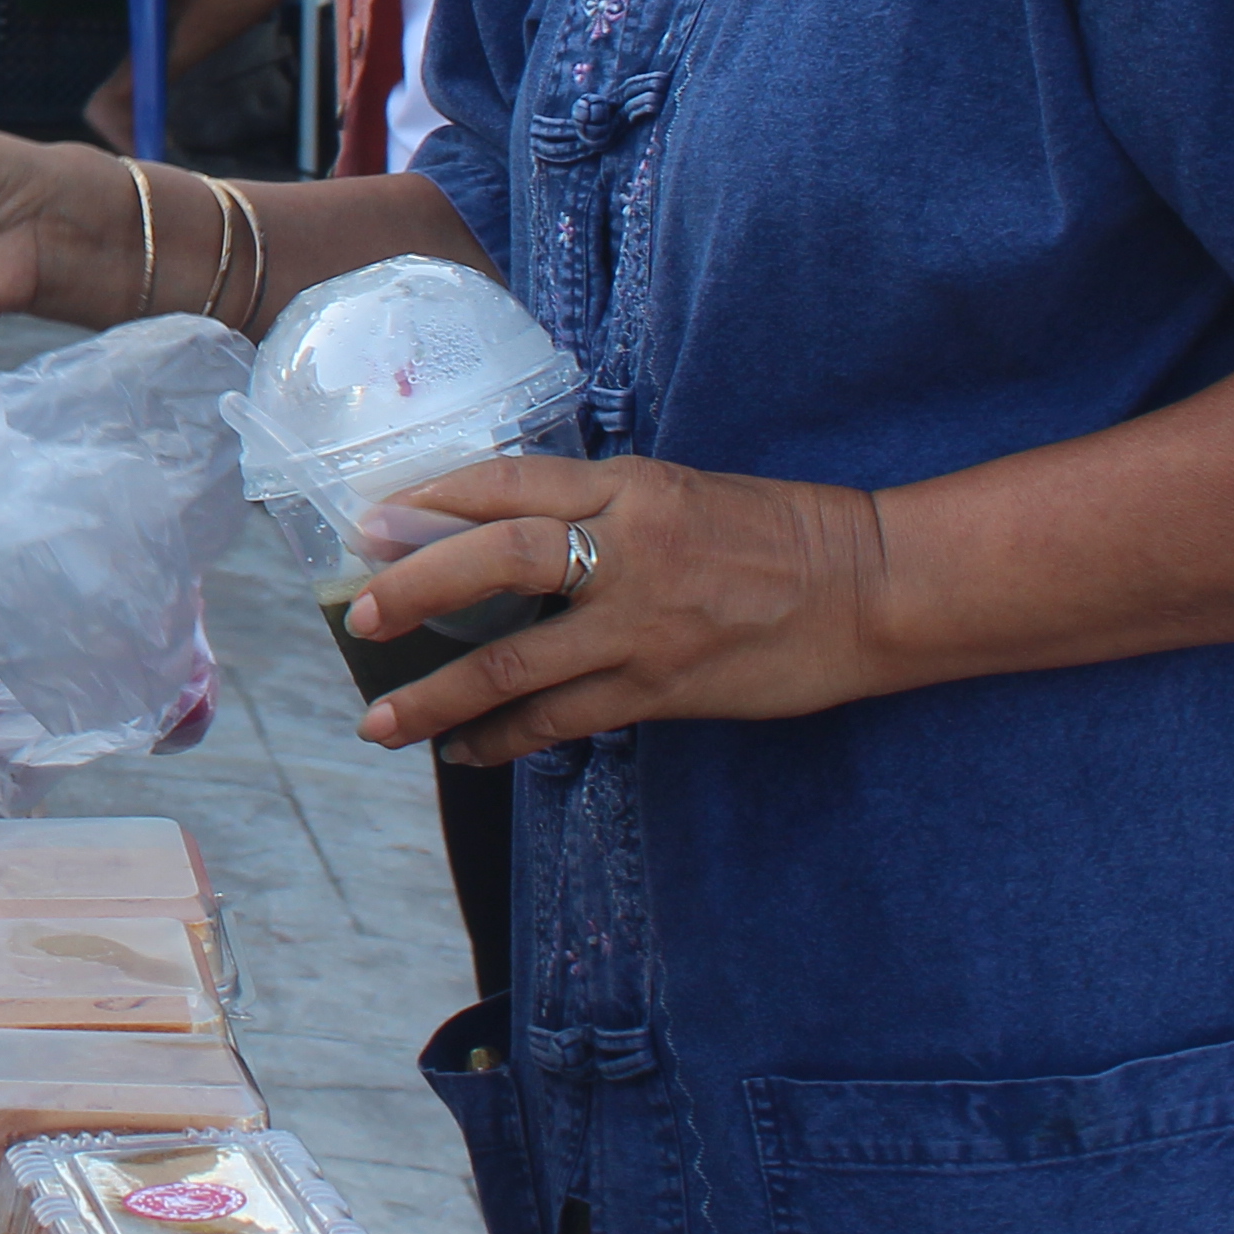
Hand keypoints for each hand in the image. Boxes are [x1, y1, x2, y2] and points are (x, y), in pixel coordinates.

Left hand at [348, 454, 897, 765]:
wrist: (874, 587)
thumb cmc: (780, 533)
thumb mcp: (680, 492)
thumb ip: (598, 508)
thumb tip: (501, 531)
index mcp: (628, 488)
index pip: (509, 483)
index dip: (432, 497)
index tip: (370, 517)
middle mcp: (629, 549)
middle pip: (498, 559)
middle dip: (416, 587)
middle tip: (359, 616)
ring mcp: (644, 625)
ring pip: (515, 663)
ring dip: (438, 698)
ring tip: (382, 722)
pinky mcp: (664, 688)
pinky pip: (563, 720)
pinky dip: (505, 739)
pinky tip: (467, 750)